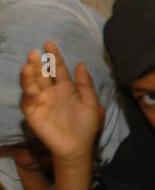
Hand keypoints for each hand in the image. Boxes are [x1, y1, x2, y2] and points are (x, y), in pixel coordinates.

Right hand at [18, 41, 103, 162]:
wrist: (78, 146)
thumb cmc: (86, 125)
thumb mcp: (91, 102)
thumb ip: (86, 84)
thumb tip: (81, 63)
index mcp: (66, 88)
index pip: (58, 69)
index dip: (54, 57)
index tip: (50, 44)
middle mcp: (51, 92)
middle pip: (42, 74)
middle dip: (38, 63)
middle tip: (35, 52)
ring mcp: (41, 101)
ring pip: (32, 84)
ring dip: (29, 74)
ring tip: (29, 64)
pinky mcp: (33, 113)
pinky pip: (28, 101)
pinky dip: (28, 92)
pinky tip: (30, 86)